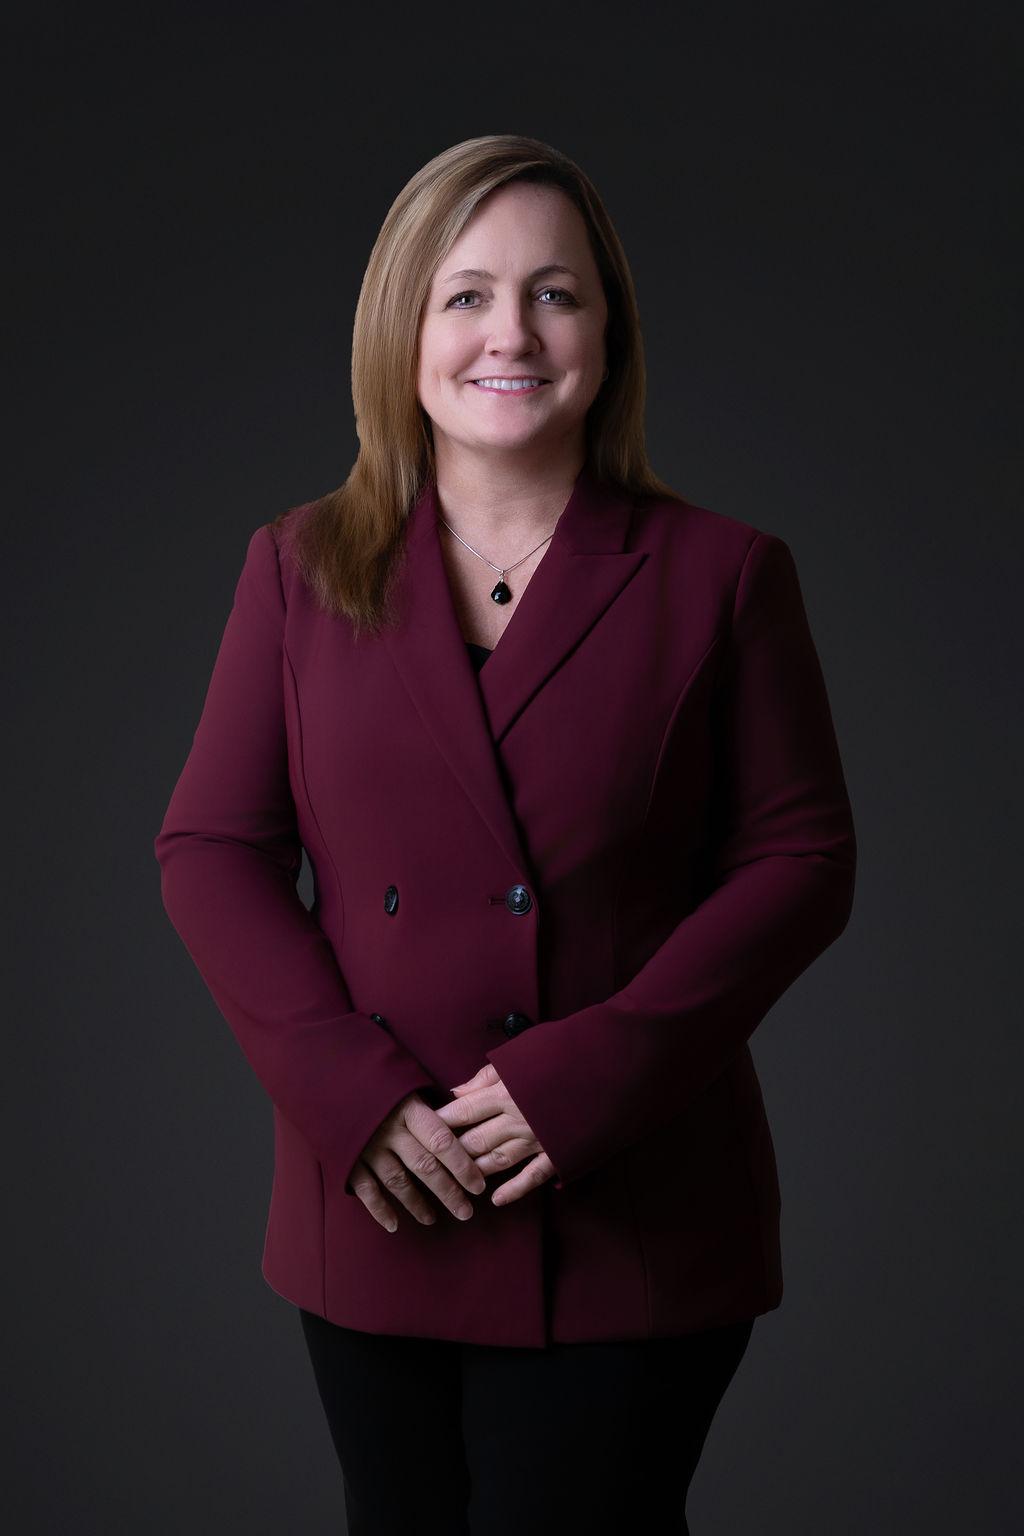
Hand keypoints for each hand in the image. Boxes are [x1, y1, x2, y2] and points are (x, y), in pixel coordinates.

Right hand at [348, 1090, 486, 1232]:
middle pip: (425, 1166)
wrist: (326, 1075)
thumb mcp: (404, 1081)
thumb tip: (465, 1109)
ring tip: (432, 1219)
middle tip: (465, 1212)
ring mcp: (366, 1146)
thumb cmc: (375, 1079)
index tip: (479, 1185)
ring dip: (416, 1204)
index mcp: (408, 1108)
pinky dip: (380, 1210)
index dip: (462, 1165)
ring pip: (398, 1182)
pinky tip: (393, 1225)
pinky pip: (366, 1191)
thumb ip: (430, 1102)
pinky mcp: (346, 1159)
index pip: (442, 1141)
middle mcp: (389, 1130)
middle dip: (448, 1192)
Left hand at [434, 1063, 556, 1206]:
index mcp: (507, 1090)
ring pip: (497, 1160)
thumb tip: (458, 1091)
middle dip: (452, 1153)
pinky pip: (532, 1176)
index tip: (421, 1131)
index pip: (464, 1110)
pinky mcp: (558, 1153)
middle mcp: (518, 1117)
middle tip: (431, 1164)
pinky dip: (514, 1189)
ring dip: (476, 1172)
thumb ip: (489, 1074)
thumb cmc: (566, 1052)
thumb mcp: (524, 1053)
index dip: (441, 1122)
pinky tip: (496, 1199)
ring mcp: (538, 1138)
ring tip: (457, 1182)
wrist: (612, 1065)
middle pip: (475, 1139)